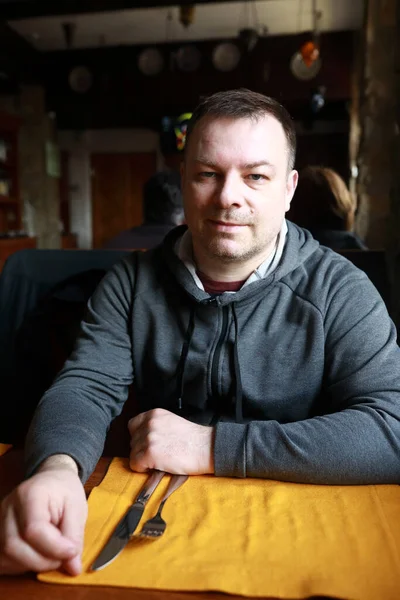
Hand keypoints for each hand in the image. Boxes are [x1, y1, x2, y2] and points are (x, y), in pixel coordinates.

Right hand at [0, 456, 86, 575]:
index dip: (53, 547)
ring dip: (32, 565)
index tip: (72, 551)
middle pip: (13, 546)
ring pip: (5, 556)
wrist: (52, 480)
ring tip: (52, 556)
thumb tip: (73, 567)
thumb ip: (74, 535)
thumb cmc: (65, 491)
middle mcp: (8, 507)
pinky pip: (2, 559)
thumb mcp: (77, 507)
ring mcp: (0, 520)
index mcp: (30, 494)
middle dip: (42, 560)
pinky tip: (38, 556)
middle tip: (63, 557)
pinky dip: (21, 566)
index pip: (33, 529)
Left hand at [128, 408, 214, 474]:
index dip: (139, 437)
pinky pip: (135, 464)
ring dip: (143, 460)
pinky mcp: (150, 453)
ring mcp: (149, 438)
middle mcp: (149, 423)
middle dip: (142, 450)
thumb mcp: (171, 422)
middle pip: (132, 441)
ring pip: (132, 453)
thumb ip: (155, 426)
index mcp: (154, 413)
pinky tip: (157, 466)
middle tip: (158, 454)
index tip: (148, 444)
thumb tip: (141, 438)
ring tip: (160, 460)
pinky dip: (142, 468)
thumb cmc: (193, 439)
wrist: (206, 447)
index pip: (133, 425)